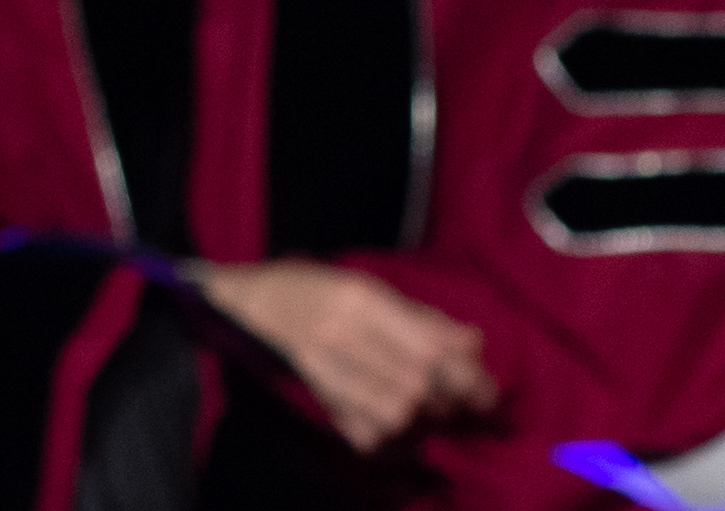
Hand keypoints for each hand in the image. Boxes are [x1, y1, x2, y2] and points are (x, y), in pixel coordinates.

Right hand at [186, 258, 499, 451]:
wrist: (238, 303)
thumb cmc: (306, 289)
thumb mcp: (363, 287)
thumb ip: (419, 316)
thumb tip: (473, 341)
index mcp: (361, 298)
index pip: (429, 348)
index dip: (467, 377)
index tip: (486, 393)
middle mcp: (342, 330)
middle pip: (415, 385)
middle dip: (448, 403)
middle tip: (461, 407)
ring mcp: (320, 363)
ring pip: (391, 412)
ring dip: (418, 422)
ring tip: (424, 415)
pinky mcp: (306, 389)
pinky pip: (356, 428)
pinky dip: (381, 437)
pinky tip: (388, 428)